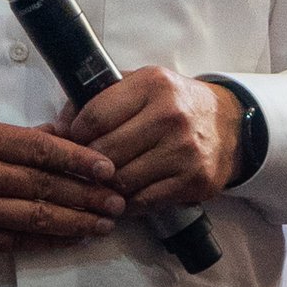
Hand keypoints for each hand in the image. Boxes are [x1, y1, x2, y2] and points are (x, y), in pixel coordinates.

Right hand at [0, 114, 125, 254]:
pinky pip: (13, 242)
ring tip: (103, 222)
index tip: (105, 165)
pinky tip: (69, 238)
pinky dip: (45, 241)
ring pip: (33, 217)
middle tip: (118, 199)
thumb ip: (8, 134)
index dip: (75, 158)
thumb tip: (56, 133)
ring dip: (74, 221)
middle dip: (86, 194)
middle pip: (41, 184)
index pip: (35, 147)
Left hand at [59, 66, 241, 209]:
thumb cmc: (173, 102)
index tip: (71, 139)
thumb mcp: (141, 84)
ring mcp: (185, 151)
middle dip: (88, 162)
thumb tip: (58, 125)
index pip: (96, 115)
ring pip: (123, 179)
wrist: (228, 123)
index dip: (75, 132)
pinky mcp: (195, 181)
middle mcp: (170, 116)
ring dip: (106, 184)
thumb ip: (100, 97)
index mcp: (153, 85)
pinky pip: (145, 200)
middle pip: (107, 151)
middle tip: (83, 165)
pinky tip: (123, 194)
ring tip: (101, 180)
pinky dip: (127, 202)